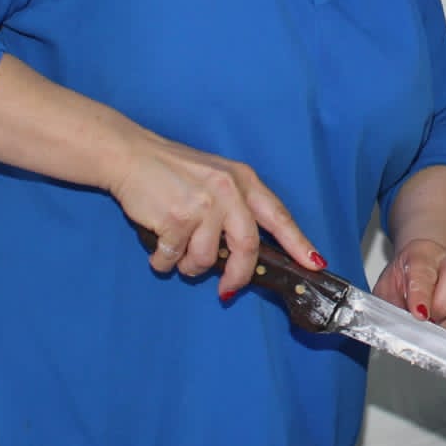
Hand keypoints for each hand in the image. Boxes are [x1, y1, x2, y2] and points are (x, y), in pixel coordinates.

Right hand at [111, 128, 322, 299]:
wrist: (131, 155)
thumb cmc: (174, 171)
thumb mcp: (218, 177)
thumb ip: (237, 208)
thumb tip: (247, 254)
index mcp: (244, 181)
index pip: (279, 217)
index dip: (298, 244)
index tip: (313, 265)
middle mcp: (228, 191)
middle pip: (246, 248)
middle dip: (238, 276)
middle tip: (228, 290)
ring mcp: (202, 205)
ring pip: (204, 260)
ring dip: (189, 266)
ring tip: (178, 251)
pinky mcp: (175, 219)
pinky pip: (173, 259)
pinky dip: (163, 262)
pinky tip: (158, 246)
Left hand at [373, 238, 445, 339]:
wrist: (425, 265)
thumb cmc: (407, 275)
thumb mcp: (387, 285)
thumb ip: (390, 303)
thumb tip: (398, 327)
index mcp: (423, 256)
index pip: (423, 276)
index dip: (420, 297)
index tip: (418, 315)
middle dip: (433, 318)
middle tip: (421, 323)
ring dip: (444, 328)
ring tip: (431, 326)